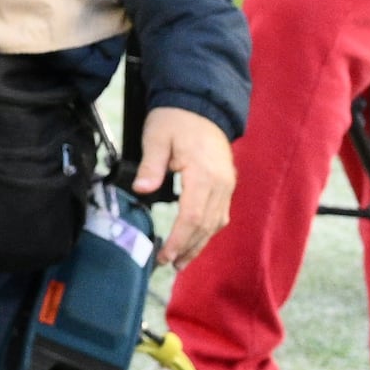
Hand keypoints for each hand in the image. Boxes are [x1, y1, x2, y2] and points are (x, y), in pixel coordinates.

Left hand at [133, 106, 237, 273]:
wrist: (200, 104)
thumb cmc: (176, 119)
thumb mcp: (157, 136)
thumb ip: (151, 164)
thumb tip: (142, 189)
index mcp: (204, 174)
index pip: (192, 216)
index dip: (179, 240)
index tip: (164, 256)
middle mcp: (221, 183)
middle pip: (206, 225)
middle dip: (187, 248)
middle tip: (169, 265)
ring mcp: (226, 185)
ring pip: (215, 223)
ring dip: (199, 244)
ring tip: (181, 262)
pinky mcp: (225, 184)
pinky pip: (219, 214)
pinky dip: (206, 230)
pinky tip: (194, 240)